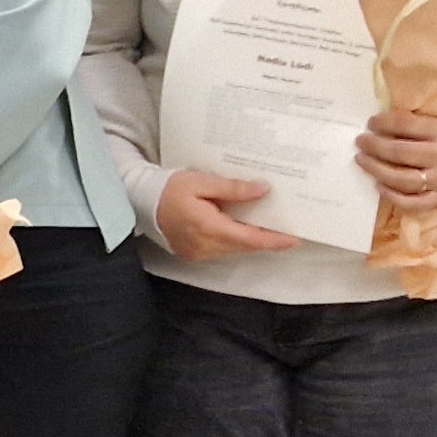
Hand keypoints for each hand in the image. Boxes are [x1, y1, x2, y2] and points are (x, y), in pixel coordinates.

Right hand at [155, 169, 301, 260]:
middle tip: (286, 229)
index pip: (249, 239)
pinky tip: (241, 229)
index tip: (294, 239)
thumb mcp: (202, 182)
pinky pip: (222, 250)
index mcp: (208, 227)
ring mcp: (198, 253)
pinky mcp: (193, 254)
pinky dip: (235, 241)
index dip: (273, 240)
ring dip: (250, 240)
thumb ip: (233, 188)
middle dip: (266, 239)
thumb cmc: (171, 188)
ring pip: (234, 249)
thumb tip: (263, 190)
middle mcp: (205, 246)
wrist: (142, 201)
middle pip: (244, 246)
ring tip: (267, 227)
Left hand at [358, 108, 436, 208]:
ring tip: (362, 161)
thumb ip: (415, 119)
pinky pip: (415, 203)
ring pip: (404, 180)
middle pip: (401, 153)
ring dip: (378, 171)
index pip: (407, 125)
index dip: (384, 123)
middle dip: (375, 146)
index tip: (371, 123)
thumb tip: (379, 122)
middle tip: (361, 141)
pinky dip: (394, 197)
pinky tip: (379, 186)